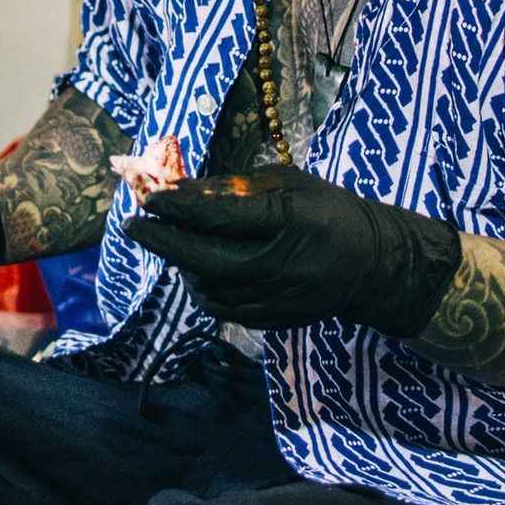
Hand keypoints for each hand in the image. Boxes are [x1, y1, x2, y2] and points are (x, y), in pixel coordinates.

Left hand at [123, 167, 462, 337]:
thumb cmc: (323, 209)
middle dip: (165, 242)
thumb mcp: (285, 182)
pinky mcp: (276, 321)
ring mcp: (281, 299)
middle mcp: (285, 264)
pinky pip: (223, 309)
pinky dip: (201, 288)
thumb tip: (176, 188)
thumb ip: (233, 187)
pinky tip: (194, 269)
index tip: (148, 197)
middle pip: (208, 260)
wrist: (371, 263)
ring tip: (167, 242)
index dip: (179, 208)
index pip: (222, 216)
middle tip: (133, 225)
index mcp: (291, 218)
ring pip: (210, 288)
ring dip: (180, 265)